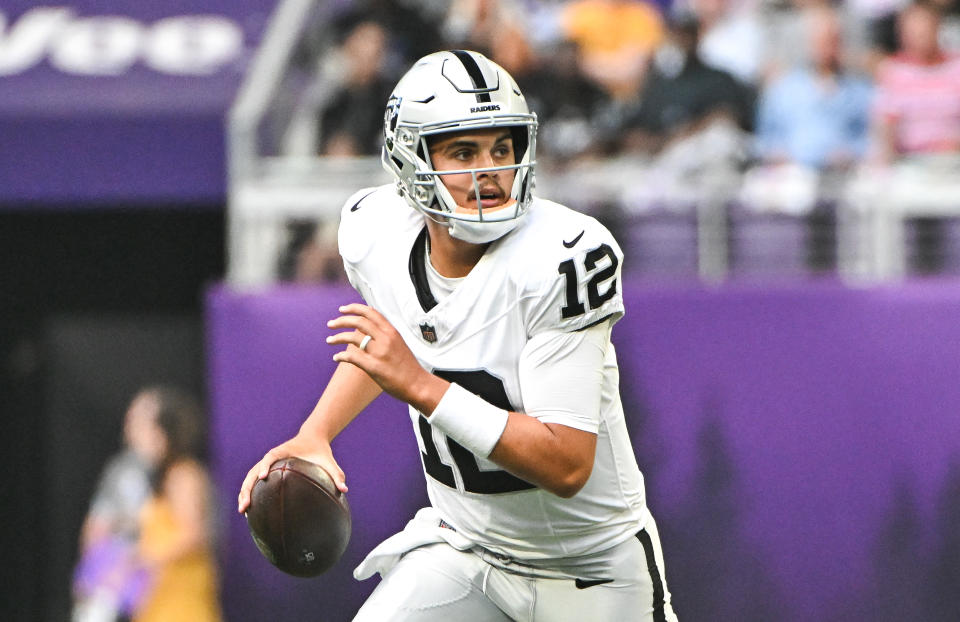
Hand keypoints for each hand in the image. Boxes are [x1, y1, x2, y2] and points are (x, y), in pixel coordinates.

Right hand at [237, 437, 344, 513]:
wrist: (312, 440)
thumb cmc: (320, 452)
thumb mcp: (329, 462)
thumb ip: (337, 474)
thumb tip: (344, 489)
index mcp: (282, 452)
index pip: (270, 457)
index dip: (265, 466)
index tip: (262, 477)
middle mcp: (271, 458)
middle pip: (253, 471)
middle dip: (247, 488)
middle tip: (245, 505)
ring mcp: (267, 464)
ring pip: (250, 478)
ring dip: (244, 493)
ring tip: (242, 511)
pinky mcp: (267, 470)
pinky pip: (255, 482)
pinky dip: (250, 493)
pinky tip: (250, 510)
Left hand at [326, 304, 447, 412]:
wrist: (417, 384)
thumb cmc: (408, 366)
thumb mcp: (399, 344)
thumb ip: (385, 336)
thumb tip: (370, 331)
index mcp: (392, 332)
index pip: (370, 313)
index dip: (354, 308)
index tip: (342, 309)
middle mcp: (385, 339)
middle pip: (358, 322)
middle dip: (341, 320)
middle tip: (330, 323)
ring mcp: (379, 352)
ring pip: (352, 337)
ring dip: (337, 337)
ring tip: (329, 339)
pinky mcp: (374, 367)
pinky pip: (352, 357)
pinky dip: (341, 356)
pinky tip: (336, 357)